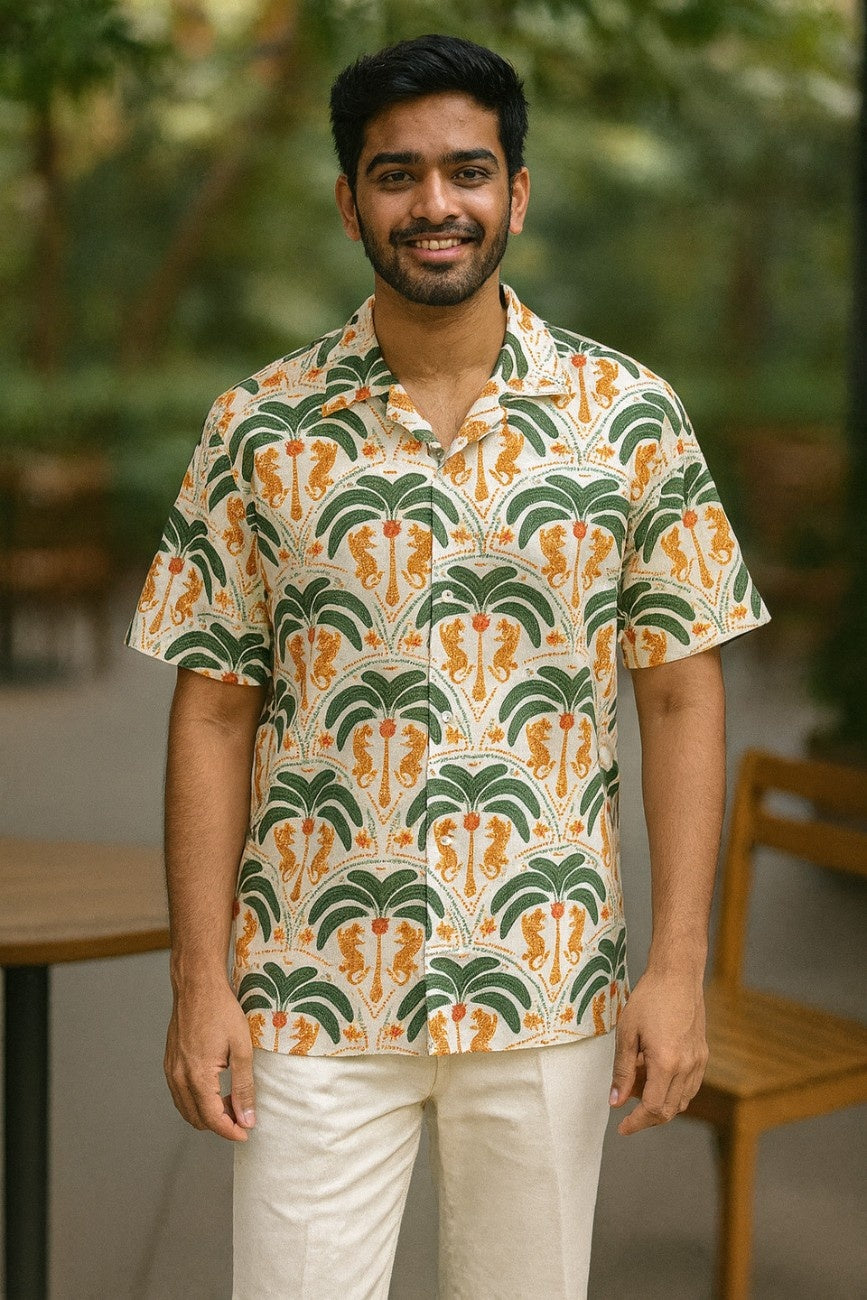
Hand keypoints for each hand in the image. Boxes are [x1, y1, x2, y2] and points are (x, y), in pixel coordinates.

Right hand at [165, 978, 255, 1141]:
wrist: (197, 986)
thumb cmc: (222, 1011)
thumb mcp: (242, 1049)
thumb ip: (244, 1087)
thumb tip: (247, 1118)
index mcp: (197, 1076)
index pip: (212, 1119)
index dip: (231, 1131)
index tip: (246, 1132)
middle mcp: (179, 1077)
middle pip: (197, 1119)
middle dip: (220, 1124)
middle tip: (243, 1115)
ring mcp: (171, 1070)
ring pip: (186, 1109)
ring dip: (207, 1113)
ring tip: (231, 1102)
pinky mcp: (169, 1062)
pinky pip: (180, 1094)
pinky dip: (197, 1100)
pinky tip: (215, 1088)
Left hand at [607, 968, 707, 1135]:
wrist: (677, 975)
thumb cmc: (649, 998)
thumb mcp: (627, 1033)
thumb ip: (622, 1070)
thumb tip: (616, 1101)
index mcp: (667, 1063)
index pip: (652, 1108)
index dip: (636, 1123)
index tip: (622, 1127)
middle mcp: (687, 1067)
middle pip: (668, 1110)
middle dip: (646, 1118)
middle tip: (627, 1112)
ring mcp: (699, 1062)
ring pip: (681, 1101)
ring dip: (660, 1104)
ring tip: (638, 1084)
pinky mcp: (703, 1055)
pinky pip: (690, 1087)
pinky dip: (673, 1092)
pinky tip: (656, 1077)